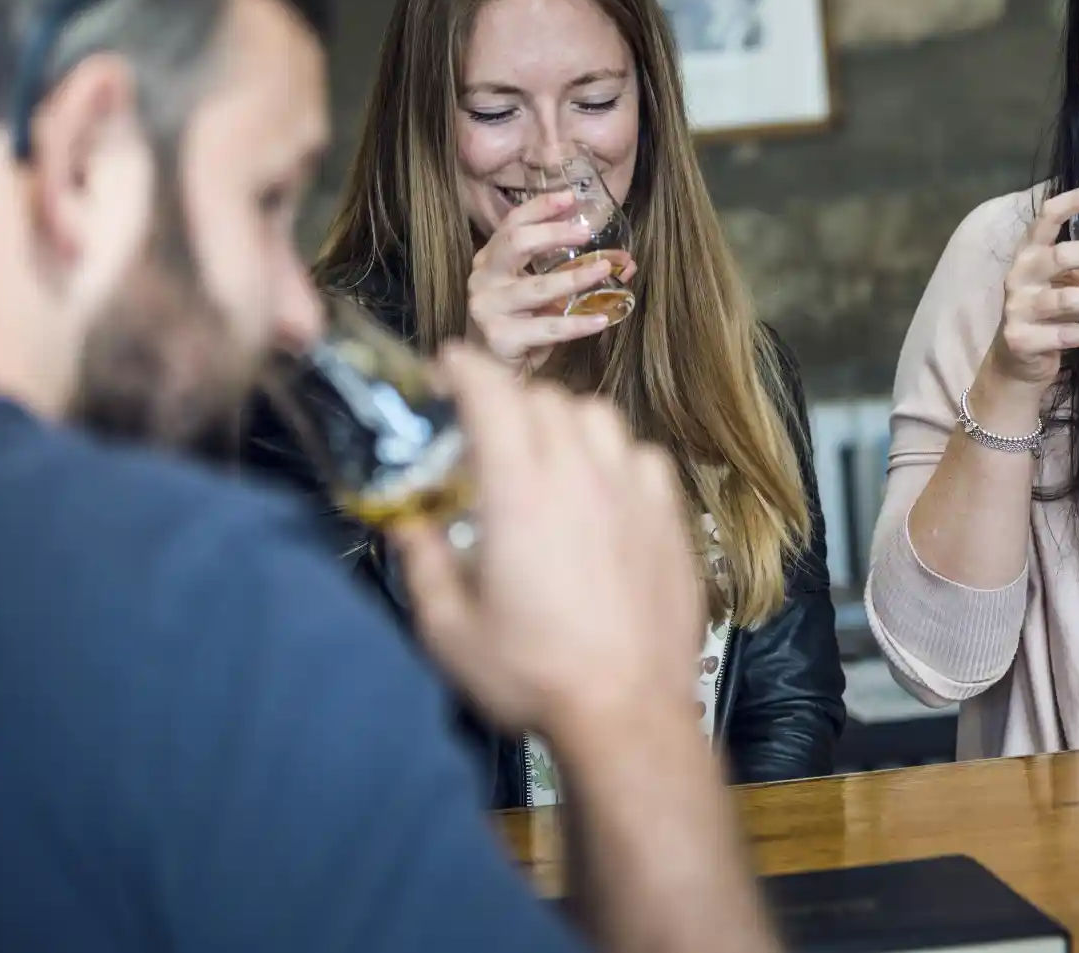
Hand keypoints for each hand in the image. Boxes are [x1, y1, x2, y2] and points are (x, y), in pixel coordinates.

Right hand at [393, 346, 702, 739]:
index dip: (466, 368)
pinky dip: (615, 454)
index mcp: (519, 491)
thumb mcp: (449, 630)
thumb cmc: (534, 675)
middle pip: (543, 397)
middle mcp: (580, 475)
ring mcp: (633, 492)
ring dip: (562, 420)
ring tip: (544, 451)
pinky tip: (601, 487)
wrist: (628, 711)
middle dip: (506, 399)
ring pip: (597, 416)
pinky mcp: (670, 518)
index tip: (447, 368)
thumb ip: (421, 562)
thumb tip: (408, 523)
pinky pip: (642, 455)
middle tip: (483, 429)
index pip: (493, 392)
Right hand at [466, 190, 638, 373]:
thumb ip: (569, 272)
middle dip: (553, 233)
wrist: (496, 372)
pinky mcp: (499, 338)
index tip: (569, 197)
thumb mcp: (542, 292)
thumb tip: (623, 262)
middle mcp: (483, 279)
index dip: (539, 208)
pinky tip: (601, 319)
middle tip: (587, 232)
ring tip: (604, 270)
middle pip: (516, 244)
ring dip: (575, 278)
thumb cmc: (521, 325)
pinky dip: (576, 323)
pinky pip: (546, 328)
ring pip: (537, 287)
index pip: (512, 224)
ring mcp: (487, 308)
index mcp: (490, 261)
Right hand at [985, 184, 1078, 388]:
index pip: (1047, 217)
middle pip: (1061, 255)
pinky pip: (1067, 335)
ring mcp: (1018, 308)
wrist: (1018, 358)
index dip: (1074, 201)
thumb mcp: (1070, 280)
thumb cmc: (1049, 310)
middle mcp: (1020, 275)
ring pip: (1067, 299)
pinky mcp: (1024, 339)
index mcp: (1030, 252)